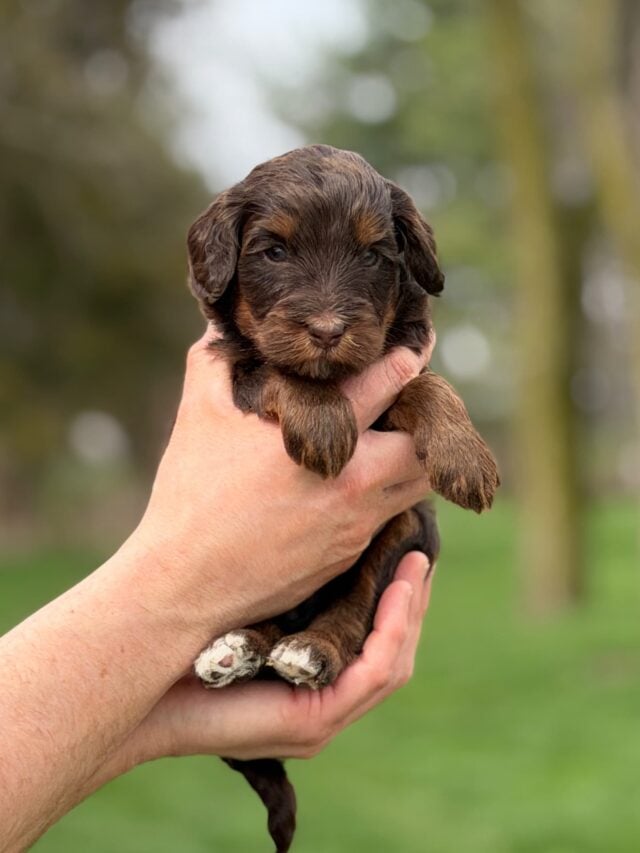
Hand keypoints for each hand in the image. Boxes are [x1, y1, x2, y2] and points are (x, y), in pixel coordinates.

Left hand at [125, 552, 432, 763]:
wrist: (145, 686)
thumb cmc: (189, 639)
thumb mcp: (252, 604)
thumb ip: (287, 586)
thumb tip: (312, 528)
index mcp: (313, 677)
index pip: (373, 640)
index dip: (395, 597)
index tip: (404, 548)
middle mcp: (325, 699)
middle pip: (393, 651)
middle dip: (412, 599)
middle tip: (421, 551)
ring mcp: (325, 713)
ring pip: (393, 661)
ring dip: (411, 609)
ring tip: (417, 562)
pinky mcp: (317, 718)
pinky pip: (376, 671)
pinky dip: (393, 628)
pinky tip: (397, 588)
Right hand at [132, 330, 434, 634]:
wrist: (187, 585)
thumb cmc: (191, 498)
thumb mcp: (198, 416)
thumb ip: (214, 361)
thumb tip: (217, 323)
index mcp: (320, 438)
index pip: (386, 385)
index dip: (407, 359)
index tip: (417, 344)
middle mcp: (353, 482)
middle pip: (423, 441)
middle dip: (423, 417)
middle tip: (411, 400)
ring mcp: (357, 524)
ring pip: (418, 484)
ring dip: (414, 459)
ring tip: (395, 438)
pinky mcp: (351, 554)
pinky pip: (392, 516)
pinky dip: (391, 493)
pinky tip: (367, 481)